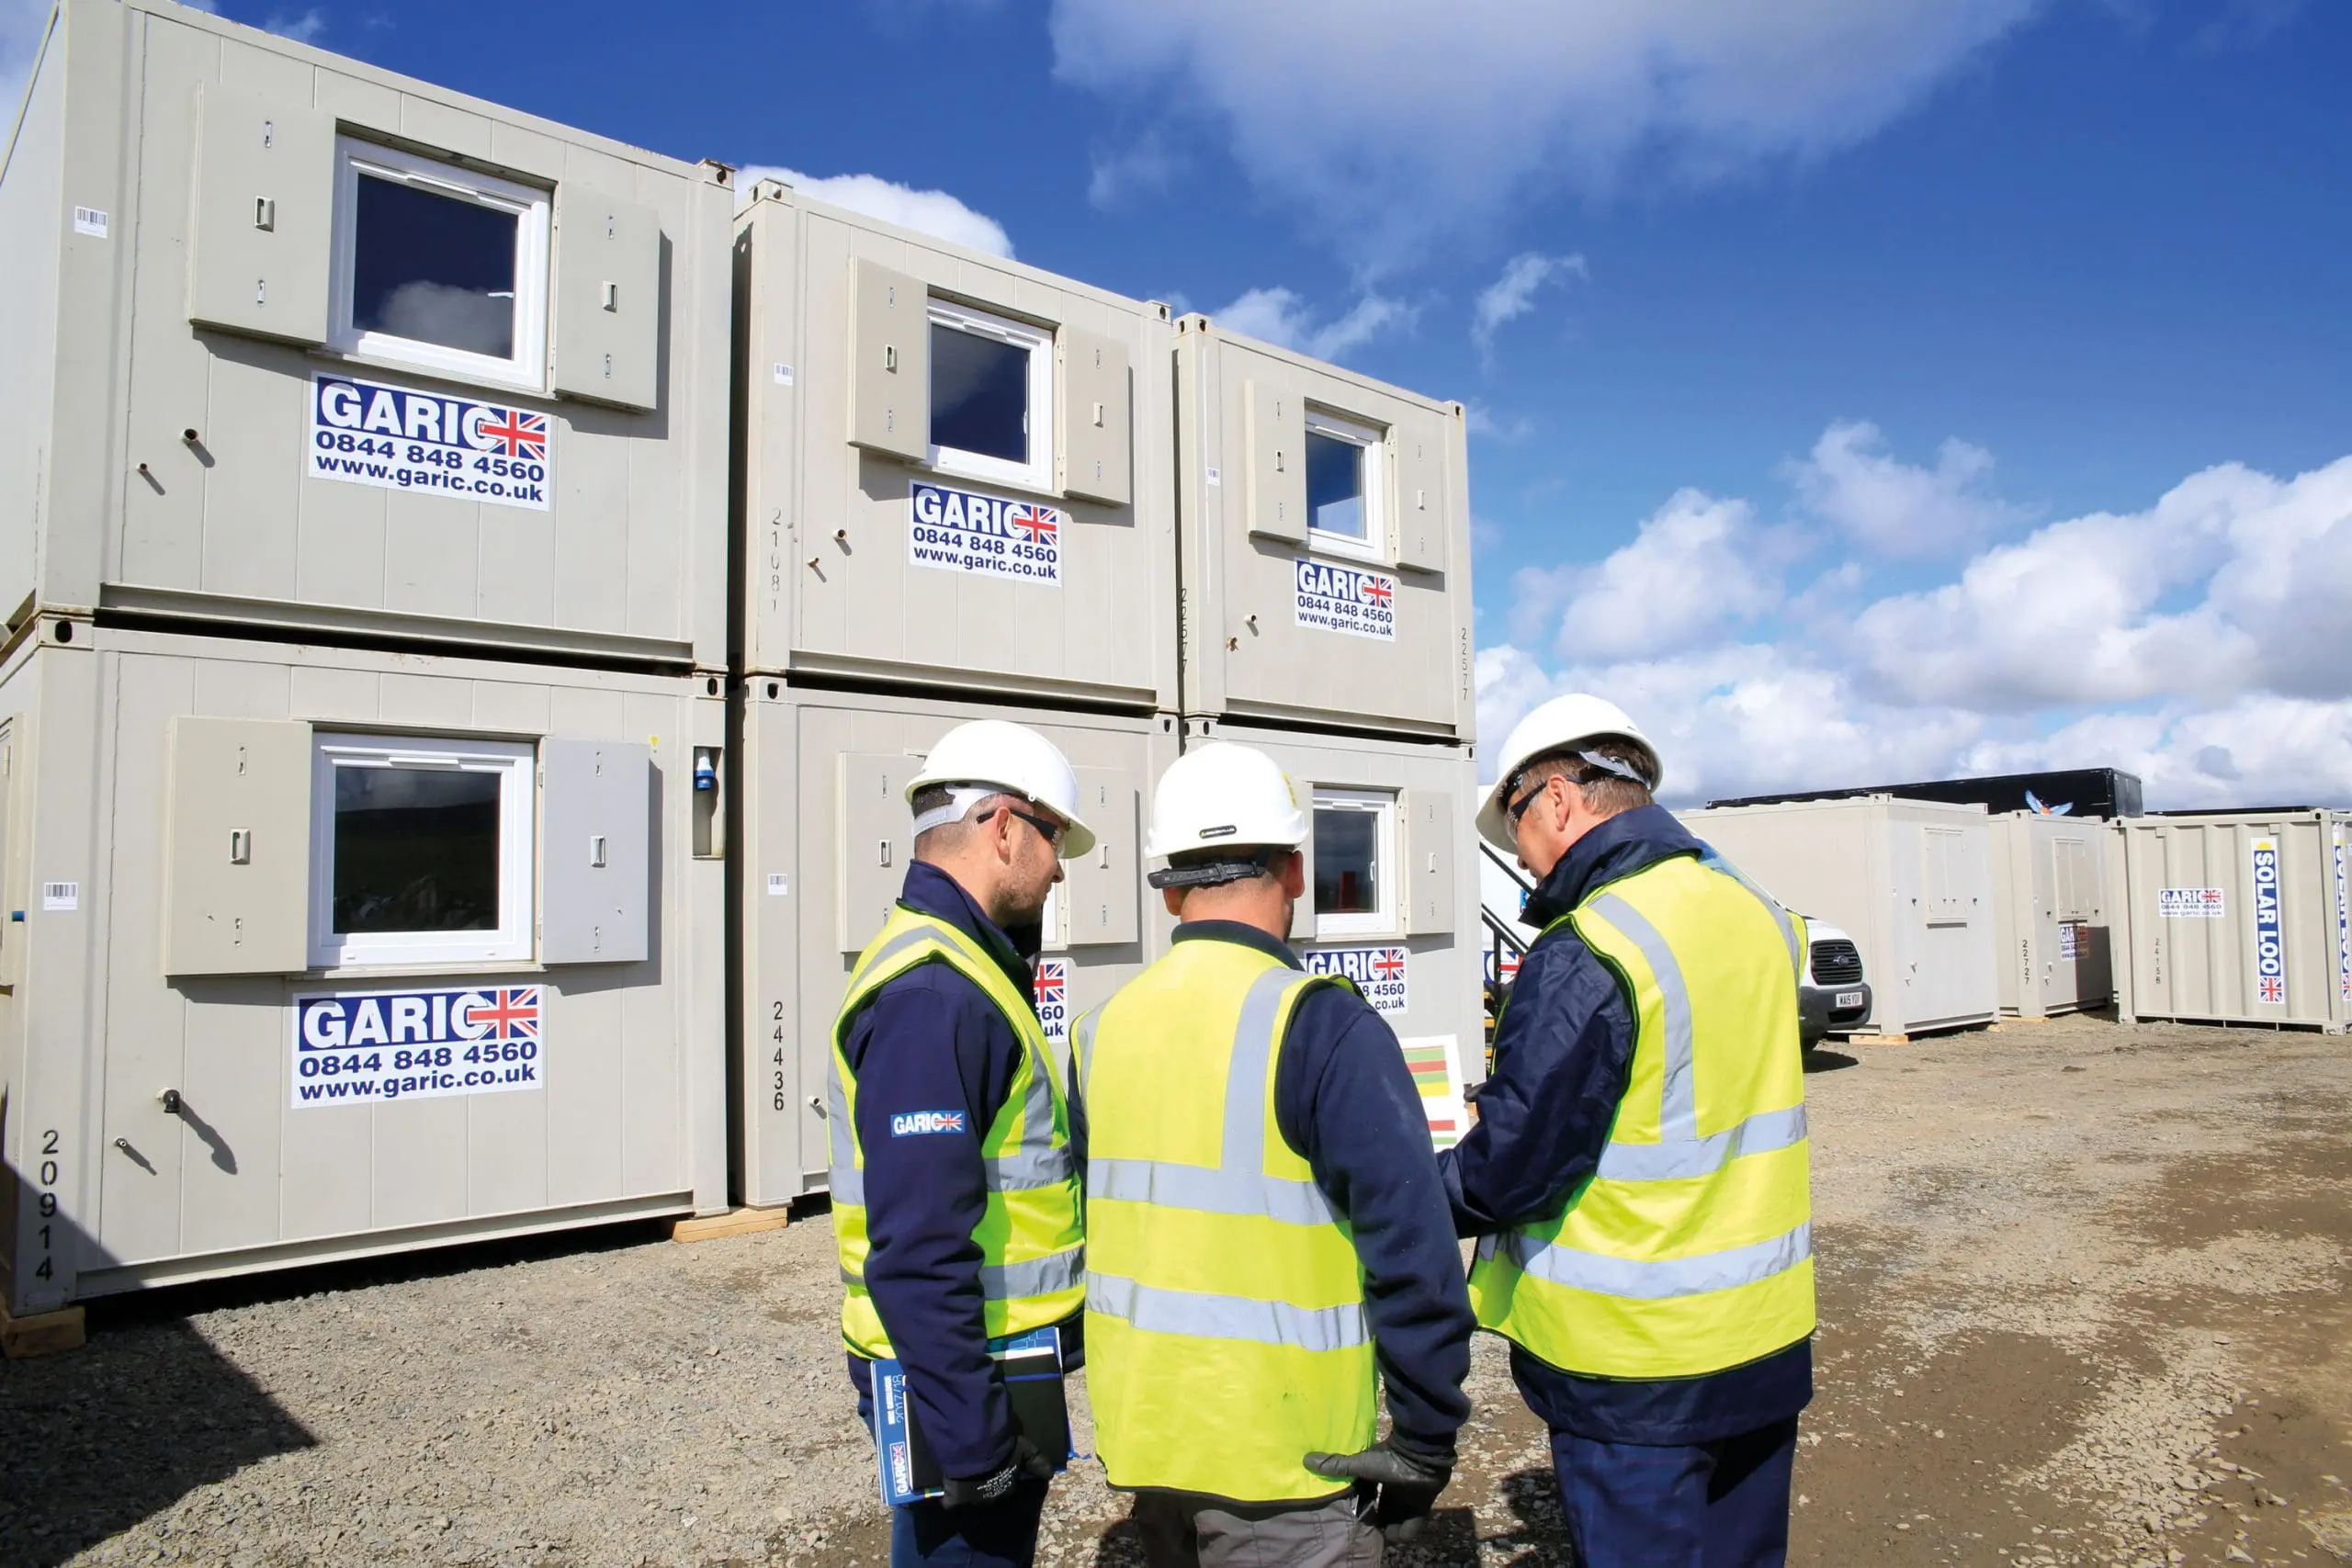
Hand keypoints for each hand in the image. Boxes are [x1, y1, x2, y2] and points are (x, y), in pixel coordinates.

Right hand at [939, 1437, 1056, 1508]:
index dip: (1004, 1481)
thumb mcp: (1026, 1450)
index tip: (1000, 1473)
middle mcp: (991, 1498)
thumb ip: (1039, 1462)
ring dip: (971, 1494)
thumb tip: (1050, 1475)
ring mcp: (972, 1500)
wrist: (975, 1448)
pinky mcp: (954, 1498)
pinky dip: (950, 1501)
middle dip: (988, 1489)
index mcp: (1008, 1488)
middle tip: (982, 1477)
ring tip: (967, 1482)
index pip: (1008, 1490)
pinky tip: (949, 1495)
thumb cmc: (1002, 1449)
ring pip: (972, 1501)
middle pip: (990, 1497)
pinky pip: (951, 1504)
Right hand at [1305, 1439, 1453, 1543]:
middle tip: (1367, 1531)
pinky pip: (1412, 1526)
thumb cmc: (1389, 1459)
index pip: (1368, 1497)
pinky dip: (1405, 1533)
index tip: (1353, 1517)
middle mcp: (1393, 1490)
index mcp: (1378, 1478)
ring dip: (1390, 1530)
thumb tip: (1306, 1460)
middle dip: (1376, 1522)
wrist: (1419, 1455)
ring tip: (1380, 1536)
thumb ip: (1337, 1465)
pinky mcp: (1421, 1507)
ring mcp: (1407, 1499)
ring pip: (1396, 1521)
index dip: (1362, 1508)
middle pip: (1383, 1512)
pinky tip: (1395, 1536)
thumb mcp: (1360, 1464)